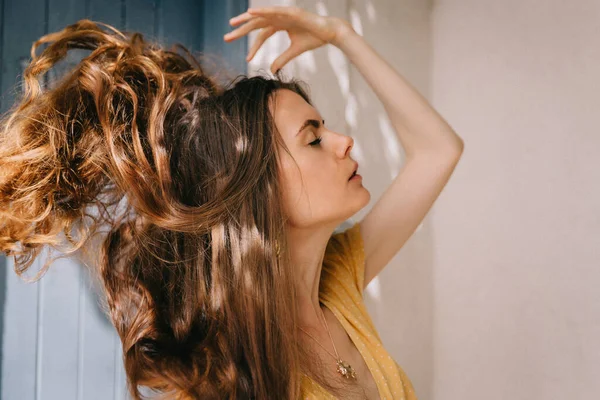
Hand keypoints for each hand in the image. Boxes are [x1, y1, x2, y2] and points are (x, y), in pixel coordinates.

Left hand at [224, 6, 353, 73]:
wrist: (330, 32)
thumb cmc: (314, 39)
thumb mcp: (295, 51)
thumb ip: (282, 59)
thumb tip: (272, 70)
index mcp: (280, 24)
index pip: (262, 34)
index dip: (254, 46)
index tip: (247, 58)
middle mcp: (279, 17)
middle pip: (256, 24)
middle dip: (241, 30)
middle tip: (226, 38)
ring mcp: (284, 13)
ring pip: (261, 16)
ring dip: (245, 19)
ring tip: (232, 24)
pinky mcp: (291, 12)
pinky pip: (273, 11)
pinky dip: (261, 11)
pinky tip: (250, 13)